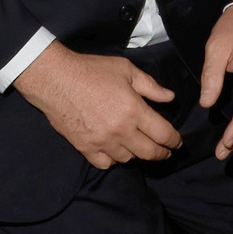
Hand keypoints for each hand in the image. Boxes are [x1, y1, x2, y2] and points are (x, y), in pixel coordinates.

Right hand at [15, 44, 179, 169]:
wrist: (55, 79)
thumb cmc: (91, 70)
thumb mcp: (126, 70)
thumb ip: (150, 86)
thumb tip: (170, 98)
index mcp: (134, 110)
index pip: (163, 134)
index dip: (174, 141)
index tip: (177, 143)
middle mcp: (121, 130)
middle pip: (149, 153)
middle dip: (161, 153)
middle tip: (165, 152)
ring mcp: (102, 142)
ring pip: (128, 159)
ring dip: (136, 154)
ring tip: (138, 147)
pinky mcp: (85, 147)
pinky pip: (105, 163)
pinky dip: (113, 160)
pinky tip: (115, 151)